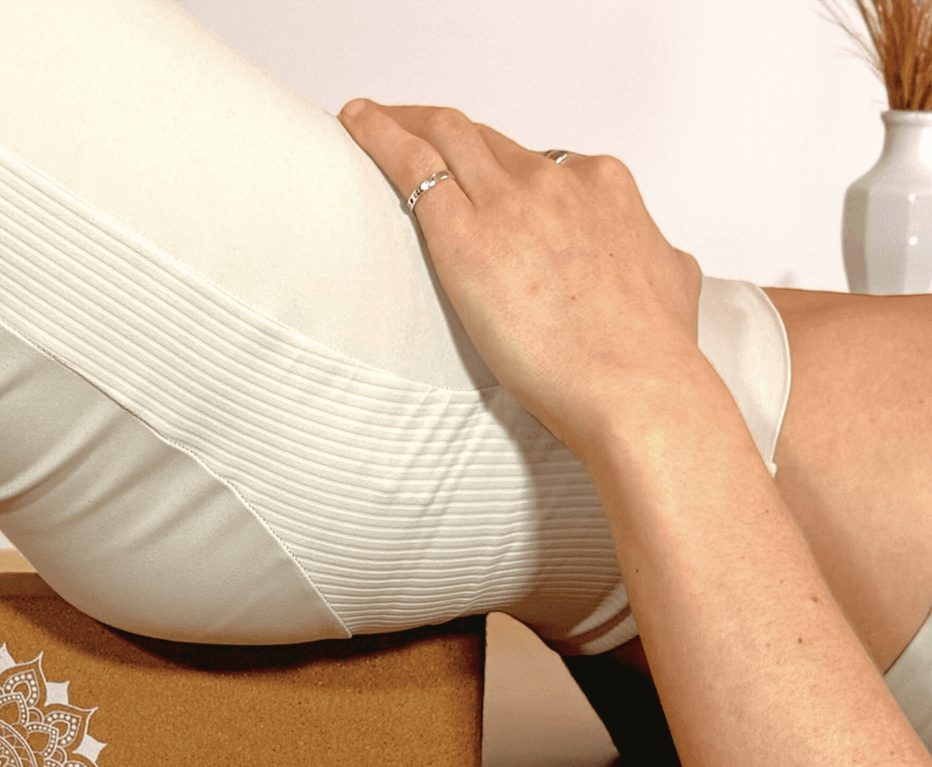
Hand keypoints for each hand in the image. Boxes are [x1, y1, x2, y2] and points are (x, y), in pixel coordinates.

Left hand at [338, 99, 702, 450]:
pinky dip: (378, 134)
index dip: (502, 167)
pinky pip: (412, 165)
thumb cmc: (651, 354)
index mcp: (604, 188)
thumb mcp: (672, 283)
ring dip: (404, 120)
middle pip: (487, 142)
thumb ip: (654, 257)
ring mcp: (510, 204)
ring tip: (372, 118)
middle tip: (415, 133)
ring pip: (446, 135)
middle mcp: (556, 182)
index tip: (482, 177)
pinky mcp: (465, 237)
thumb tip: (655, 258)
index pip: (540, 162)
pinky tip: (356, 122)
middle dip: (447, 131)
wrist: (637, 386)